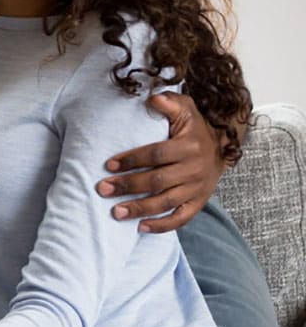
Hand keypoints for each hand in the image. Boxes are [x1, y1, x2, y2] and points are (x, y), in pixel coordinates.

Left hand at [95, 92, 225, 232]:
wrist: (223, 147)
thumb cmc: (195, 127)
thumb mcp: (186, 109)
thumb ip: (169, 103)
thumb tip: (152, 98)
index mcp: (189, 146)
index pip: (156, 155)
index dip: (131, 160)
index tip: (108, 165)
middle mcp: (195, 169)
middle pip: (157, 181)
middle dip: (128, 186)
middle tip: (103, 190)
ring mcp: (197, 188)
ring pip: (166, 202)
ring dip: (140, 209)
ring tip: (116, 213)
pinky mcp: (199, 202)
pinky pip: (182, 218)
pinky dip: (162, 225)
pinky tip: (141, 227)